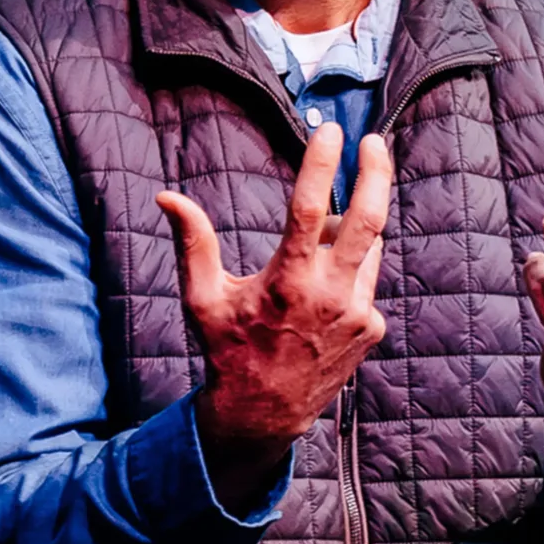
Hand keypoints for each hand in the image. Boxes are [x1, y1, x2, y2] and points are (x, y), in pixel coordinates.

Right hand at [156, 122, 389, 509]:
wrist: (264, 414)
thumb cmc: (227, 350)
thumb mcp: (202, 299)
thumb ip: (192, 243)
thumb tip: (167, 196)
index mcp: (286, 282)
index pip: (311, 209)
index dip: (323, 164)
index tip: (332, 130)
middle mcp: (330, 295)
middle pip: (370, 220)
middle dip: (376, 173)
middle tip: (372, 142)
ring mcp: (358, 313)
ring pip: (367, 250)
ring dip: (348, 236)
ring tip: (313, 252)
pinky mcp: (373, 328)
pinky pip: (366, 280)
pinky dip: (349, 272)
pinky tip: (321, 295)